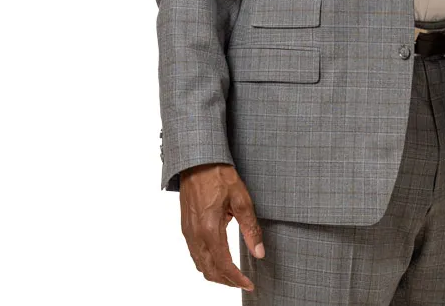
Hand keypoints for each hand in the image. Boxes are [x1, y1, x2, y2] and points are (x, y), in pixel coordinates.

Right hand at [179, 163, 263, 289]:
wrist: (197, 160)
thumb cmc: (218, 175)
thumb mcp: (241, 200)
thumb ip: (250, 229)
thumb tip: (259, 252)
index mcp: (210, 229)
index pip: (224, 265)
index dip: (237, 279)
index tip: (249, 284)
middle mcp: (195, 234)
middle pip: (209, 270)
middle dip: (226, 281)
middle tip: (243, 282)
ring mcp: (188, 232)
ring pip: (200, 264)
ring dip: (215, 274)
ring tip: (232, 274)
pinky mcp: (185, 227)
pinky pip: (194, 253)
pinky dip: (206, 263)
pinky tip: (217, 259)